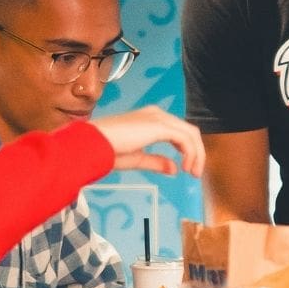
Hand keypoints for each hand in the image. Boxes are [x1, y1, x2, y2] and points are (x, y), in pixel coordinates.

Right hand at [92, 107, 206, 178]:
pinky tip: (186, 167)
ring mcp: (158, 118)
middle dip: (196, 153)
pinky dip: (191, 153)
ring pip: (190, 133)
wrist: (92, 145)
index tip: (187, 168)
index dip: (187, 150)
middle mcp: (156, 114)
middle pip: (188, 131)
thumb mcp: (136, 158)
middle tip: (195, 173)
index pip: (178, 131)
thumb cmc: (106, 151)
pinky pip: (184, 138)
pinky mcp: (159, 125)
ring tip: (193, 172)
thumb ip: (156, 162)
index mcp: (149, 119)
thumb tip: (174, 169)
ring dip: (196, 154)